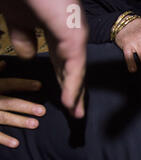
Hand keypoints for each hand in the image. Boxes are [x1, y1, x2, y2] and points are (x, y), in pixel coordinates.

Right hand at [0, 0, 87, 118]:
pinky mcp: (73, 38)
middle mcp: (70, 38)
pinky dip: (72, 86)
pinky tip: (70, 102)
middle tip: (77, 114)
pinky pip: (74, 67)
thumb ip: (23, 38)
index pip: (64, 65)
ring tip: (76, 114)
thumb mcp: (18, 20)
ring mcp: (74, 38)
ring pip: (76, 72)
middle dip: (75, 94)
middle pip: (73, 72)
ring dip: (76, 95)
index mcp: (58, 35)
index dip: (65, 84)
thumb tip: (29, 57)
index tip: (66, 102)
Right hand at [0, 61, 45, 147]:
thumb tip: (4, 64)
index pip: (7, 84)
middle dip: (25, 106)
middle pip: (7, 102)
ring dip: (18, 121)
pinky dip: (3, 138)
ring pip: (2, 117)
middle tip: (42, 111)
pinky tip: (16, 143)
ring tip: (35, 124)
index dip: (22, 84)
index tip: (39, 86)